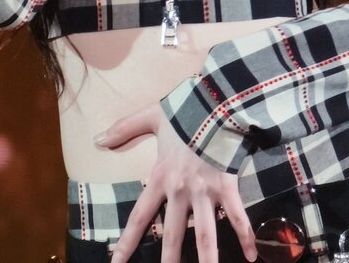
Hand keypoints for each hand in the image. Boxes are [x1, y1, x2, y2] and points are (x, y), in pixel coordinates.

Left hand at [97, 104, 256, 262]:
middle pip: (172, 235)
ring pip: (205, 235)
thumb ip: (125, 128)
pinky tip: (252, 256)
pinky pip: (238, 217)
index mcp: (161, 176)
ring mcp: (205, 192)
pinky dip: (246, 238)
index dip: (127, 242)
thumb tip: (97, 139)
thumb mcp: (151, 116)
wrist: (214, 101)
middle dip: (168, 261)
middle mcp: (181, 191)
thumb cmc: (184, 109)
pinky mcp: (227, 187)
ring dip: (207, 260)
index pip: (139, 216)